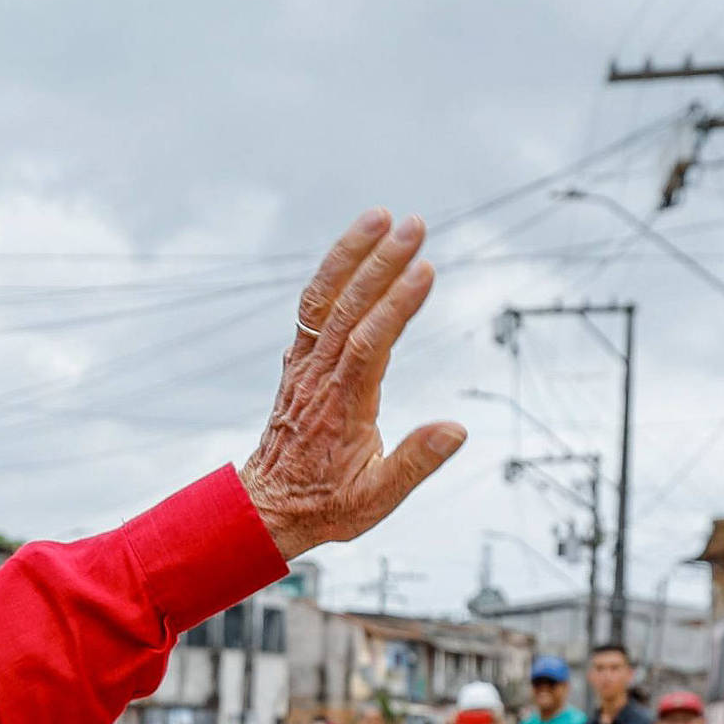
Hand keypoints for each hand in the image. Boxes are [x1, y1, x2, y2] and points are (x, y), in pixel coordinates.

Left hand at [242, 210, 466, 557]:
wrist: (267, 506)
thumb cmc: (325, 505)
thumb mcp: (375, 500)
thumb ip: (414, 463)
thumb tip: (457, 430)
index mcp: (342, 408)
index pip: (370, 347)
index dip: (396, 308)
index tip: (424, 272)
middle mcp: (319, 379)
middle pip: (349, 311)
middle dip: (381, 265)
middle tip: (415, 225)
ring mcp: (305, 366)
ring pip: (325, 301)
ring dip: (350, 255)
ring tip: (381, 216)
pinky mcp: (299, 361)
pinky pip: (313, 309)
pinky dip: (332, 273)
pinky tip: (356, 246)